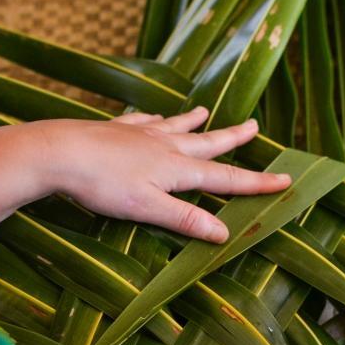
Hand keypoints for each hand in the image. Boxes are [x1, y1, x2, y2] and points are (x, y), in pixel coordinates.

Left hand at [35, 107, 290, 242]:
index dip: (256, 182)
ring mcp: (139, 134)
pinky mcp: (114, 129)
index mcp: (176, 168)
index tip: (286, 180)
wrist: (59, 151)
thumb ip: (185, 219)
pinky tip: (153, 117)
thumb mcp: (147, 208)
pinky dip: (153, 119)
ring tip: (207, 111)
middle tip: (255, 126)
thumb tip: (225, 233)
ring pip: (174, 126)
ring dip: (193, 121)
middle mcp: (164, 146)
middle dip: (232, 138)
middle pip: (206, 143)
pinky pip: (142, 121)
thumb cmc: (102, 184)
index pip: (225, 179)